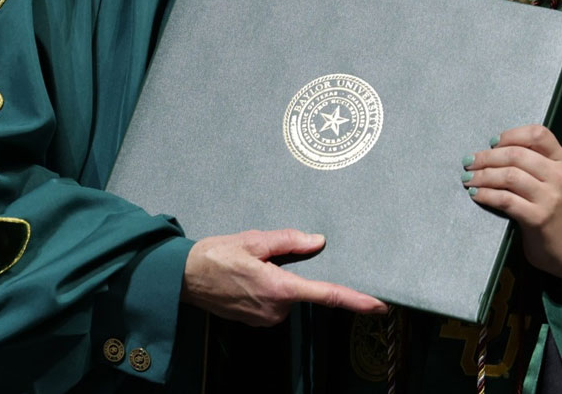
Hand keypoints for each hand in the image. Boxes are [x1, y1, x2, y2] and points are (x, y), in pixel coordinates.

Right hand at [181, 228, 388, 325]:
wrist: (182, 279)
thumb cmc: (216, 256)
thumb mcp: (254, 240)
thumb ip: (289, 241)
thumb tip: (318, 241)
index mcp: (280, 288)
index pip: (327, 295)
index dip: (356, 300)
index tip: (379, 305)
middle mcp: (276, 309)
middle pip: (305, 289)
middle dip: (295, 271)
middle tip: (266, 257)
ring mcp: (266, 318)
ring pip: (290, 295)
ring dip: (280, 279)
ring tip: (251, 266)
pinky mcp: (258, 321)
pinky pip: (276, 301)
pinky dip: (270, 288)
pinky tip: (249, 277)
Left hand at [463, 125, 561, 283]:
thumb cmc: (548, 205)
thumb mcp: (549, 178)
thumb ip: (530, 159)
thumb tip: (491, 147)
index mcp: (561, 160)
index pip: (538, 134)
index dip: (511, 135)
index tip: (492, 142)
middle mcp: (559, 176)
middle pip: (516, 154)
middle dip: (486, 157)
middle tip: (468, 162)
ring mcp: (550, 197)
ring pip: (509, 176)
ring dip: (482, 175)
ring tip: (468, 178)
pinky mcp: (538, 217)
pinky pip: (505, 199)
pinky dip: (485, 194)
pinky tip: (475, 194)